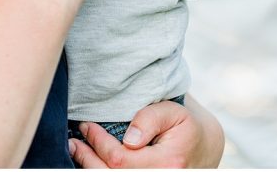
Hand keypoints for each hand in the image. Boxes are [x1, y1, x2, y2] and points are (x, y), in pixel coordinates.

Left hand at [70, 97, 223, 167]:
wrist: (202, 147)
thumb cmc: (184, 126)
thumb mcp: (173, 112)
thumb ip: (150, 119)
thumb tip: (130, 139)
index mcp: (169, 162)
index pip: (120, 159)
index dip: (98, 143)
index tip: (86, 125)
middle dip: (87, 158)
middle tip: (74, 140)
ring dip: (90, 167)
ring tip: (76, 150)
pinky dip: (101, 170)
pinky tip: (90, 161)